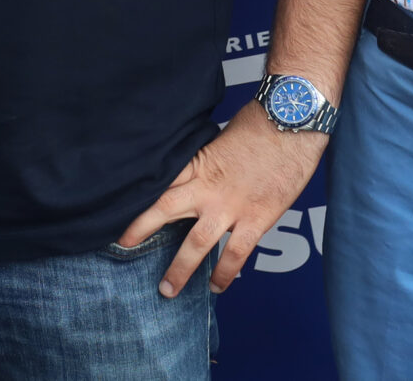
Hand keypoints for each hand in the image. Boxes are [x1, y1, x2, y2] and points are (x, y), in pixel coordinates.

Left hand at [117, 105, 327, 297]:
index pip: (160, 182)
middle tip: (122, 247)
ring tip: (167, 290)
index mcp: (197, 163)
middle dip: (141, 230)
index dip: (138, 197)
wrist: (292, 124)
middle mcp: (208, 187)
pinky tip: (215, 287)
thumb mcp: (222, 137)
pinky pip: (235, 254)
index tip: (119, 208)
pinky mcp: (256, 220)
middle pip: (164, 209)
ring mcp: (230, 206)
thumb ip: (207, 158)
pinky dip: (224, 274)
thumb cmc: (260, 123)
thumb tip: (201, 168)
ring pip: (196, 243)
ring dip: (179, 269)